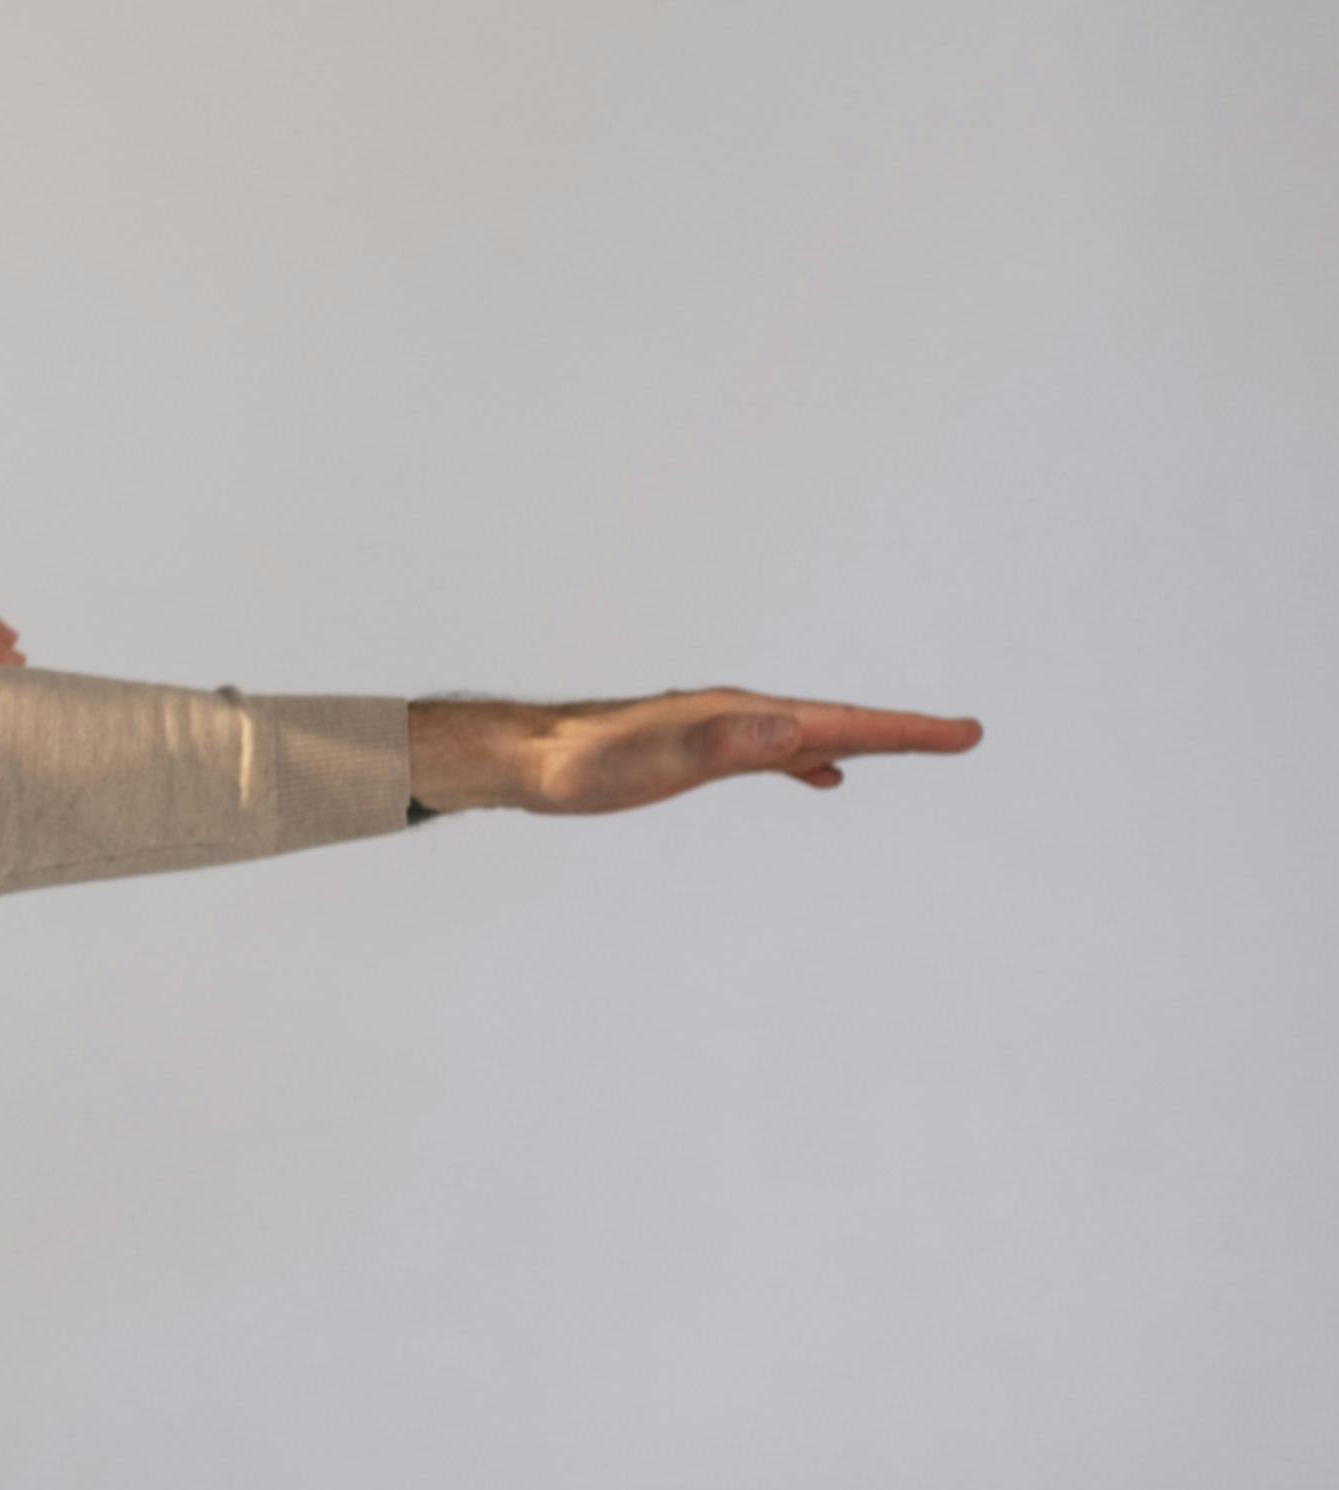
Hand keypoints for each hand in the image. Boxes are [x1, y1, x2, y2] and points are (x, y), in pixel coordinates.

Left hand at [409, 691, 983, 814]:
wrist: (526, 759)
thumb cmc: (581, 766)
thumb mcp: (652, 763)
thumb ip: (720, 746)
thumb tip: (792, 732)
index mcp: (740, 716)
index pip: (840, 722)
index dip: (905, 731)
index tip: (963, 733)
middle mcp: (737, 716)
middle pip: (838, 721)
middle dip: (903, 731)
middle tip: (964, 735)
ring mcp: (718, 731)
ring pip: (810, 734)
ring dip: (864, 741)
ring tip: (910, 747)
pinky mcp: (696, 751)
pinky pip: (773, 753)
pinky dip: (810, 759)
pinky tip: (822, 774)